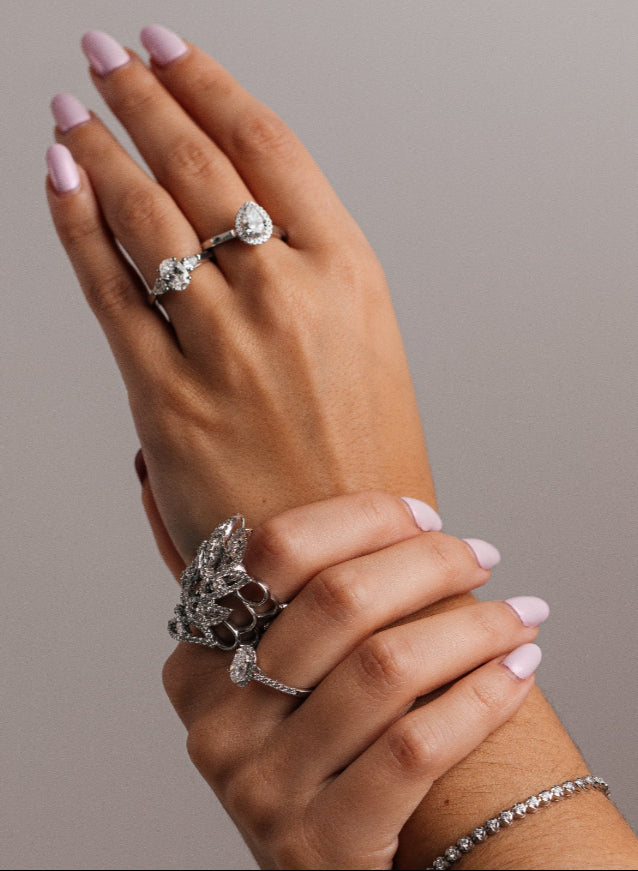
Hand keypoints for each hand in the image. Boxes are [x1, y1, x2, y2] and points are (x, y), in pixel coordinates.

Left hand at [47, 26, 434, 559]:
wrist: (350, 570)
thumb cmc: (367, 472)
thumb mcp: (368, 355)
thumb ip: (306, 287)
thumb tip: (229, 240)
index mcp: (350, 278)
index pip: (268, 147)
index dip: (209, 85)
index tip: (171, 49)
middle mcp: (287, 296)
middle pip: (198, 163)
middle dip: (141, 96)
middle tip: (107, 56)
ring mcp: (223, 345)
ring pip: (147, 214)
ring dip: (100, 147)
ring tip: (73, 109)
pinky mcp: (166, 398)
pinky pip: (109, 289)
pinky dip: (77, 226)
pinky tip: (59, 179)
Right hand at [159, 491, 544, 869]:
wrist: (324, 869)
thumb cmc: (311, 749)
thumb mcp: (258, 679)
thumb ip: (238, 595)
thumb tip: (156, 474)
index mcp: (198, 663)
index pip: (277, 550)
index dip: (364, 518)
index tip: (428, 516)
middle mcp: (218, 722)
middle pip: (340, 601)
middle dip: (431, 562)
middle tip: (481, 557)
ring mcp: (263, 788)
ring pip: (386, 668)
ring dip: (474, 627)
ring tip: (521, 612)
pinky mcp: (322, 845)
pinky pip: (415, 748)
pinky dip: (480, 698)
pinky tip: (518, 671)